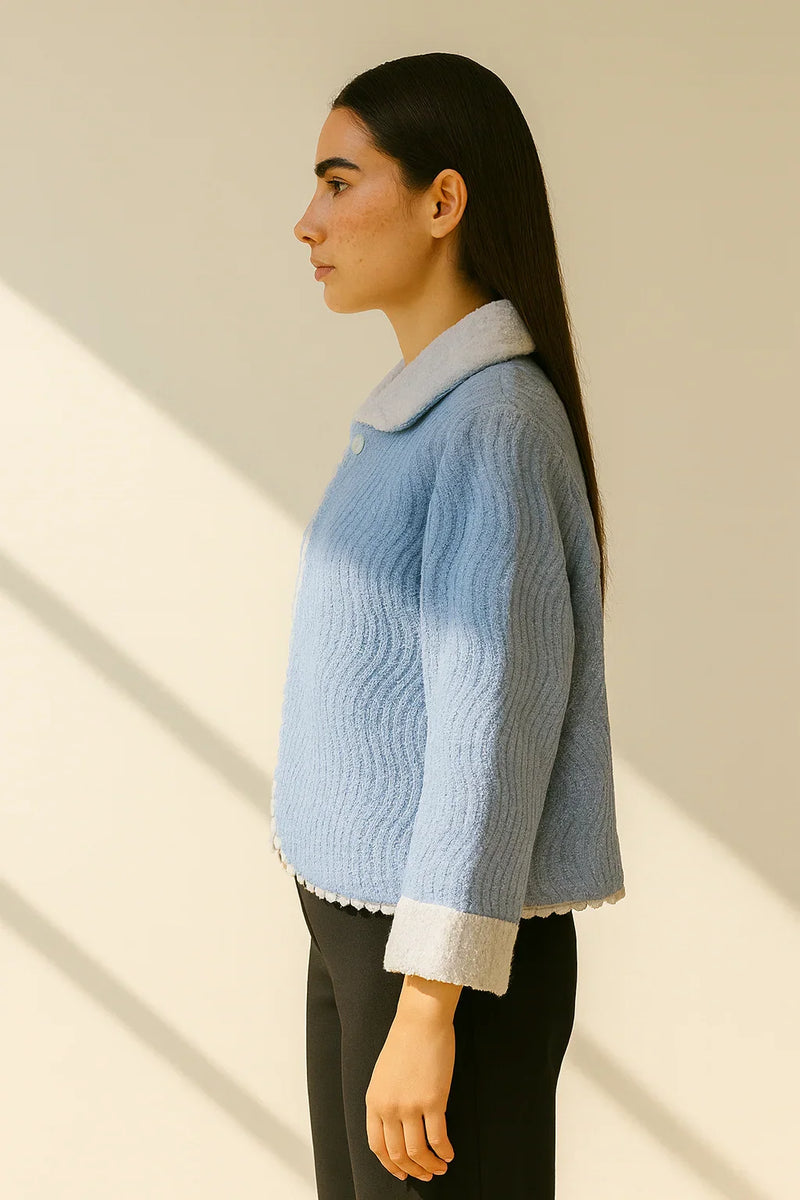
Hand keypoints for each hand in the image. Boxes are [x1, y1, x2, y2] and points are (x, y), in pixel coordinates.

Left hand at [365, 1008, 455, 1181]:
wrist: (420, 1020)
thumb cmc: (404, 1043)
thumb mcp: (383, 1076)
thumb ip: (385, 1102)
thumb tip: (397, 1130)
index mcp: (373, 1102)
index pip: (377, 1147)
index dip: (391, 1165)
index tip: (403, 1173)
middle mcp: (388, 1108)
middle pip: (398, 1154)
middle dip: (414, 1170)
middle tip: (427, 1175)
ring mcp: (410, 1105)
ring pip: (418, 1151)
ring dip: (431, 1165)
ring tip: (440, 1167)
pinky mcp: (433, 1100)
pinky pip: (438, 1138)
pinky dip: (444, 1151)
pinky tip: (450, 1153)